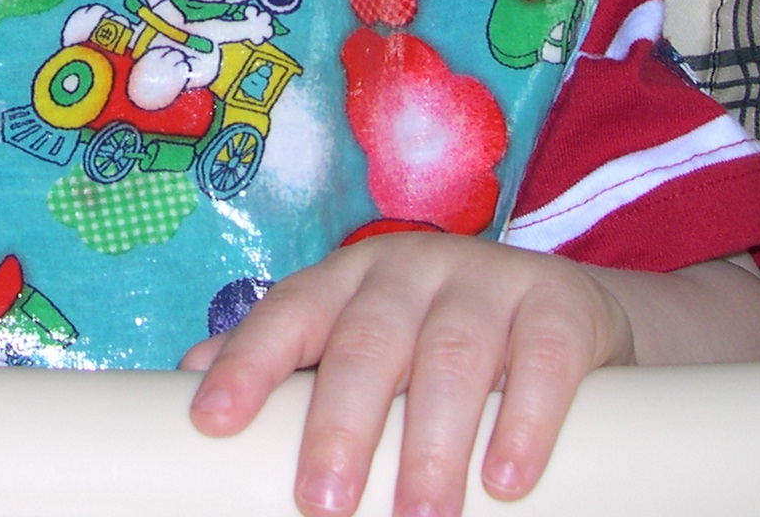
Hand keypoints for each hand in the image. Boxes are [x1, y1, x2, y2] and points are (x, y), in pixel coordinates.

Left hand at [182, 233, 633, 516]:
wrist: (570, 312)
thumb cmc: (440, 341)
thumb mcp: (362, 341)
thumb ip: (291, 361)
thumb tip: (189, 383)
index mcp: (350, 278)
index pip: (289, 314)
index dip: (248, 364)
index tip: (211, 422)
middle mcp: (411, 267)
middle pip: (366, 342)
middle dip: (339, 424)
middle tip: (321, 502)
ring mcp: (488, 279)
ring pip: (452, 356)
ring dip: (431, 442)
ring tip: (419, 514)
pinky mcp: (560, 306)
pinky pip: (542, 361)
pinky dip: (524, 421)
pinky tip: (506, 480)